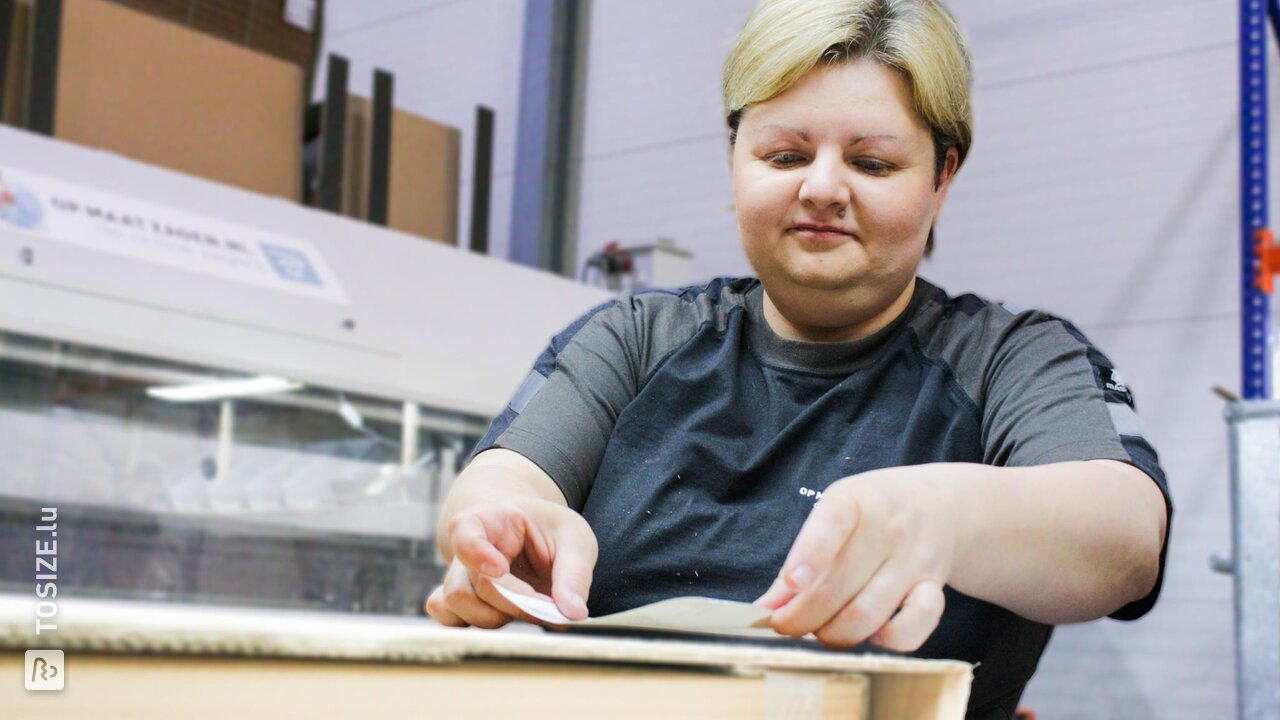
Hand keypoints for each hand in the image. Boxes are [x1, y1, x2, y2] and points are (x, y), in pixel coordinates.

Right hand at [425, 497, 597, 628]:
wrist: (540, 538)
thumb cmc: (553, 531)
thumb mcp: (576, 539)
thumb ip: (575, 574)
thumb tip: (573, 613)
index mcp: (492, 519)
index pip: (465, 529)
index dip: (476, 553)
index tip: (501, 570)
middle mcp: (468, 548)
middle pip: (474, 583)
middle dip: (515, 602)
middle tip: (550, 606)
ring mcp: (462, 576)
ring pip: (457, 604)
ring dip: (497, 618)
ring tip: (532, 610)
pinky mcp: (463, 601)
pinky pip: (446, 617)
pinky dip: (472, 626)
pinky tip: (504, 620)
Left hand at [754, 466, 958, 650]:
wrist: (941, 504)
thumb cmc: (873, 512)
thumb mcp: (835, 512)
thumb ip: (801, 556)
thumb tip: (767, 606)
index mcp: (853, 501)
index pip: (832, 524)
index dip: (809, 555)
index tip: (791, 582)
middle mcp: (887, 529)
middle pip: (837, 586)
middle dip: (801, 617)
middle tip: (785, 625)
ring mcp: (913, 560)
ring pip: (867, 614)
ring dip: (834, 634)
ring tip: (820, 631)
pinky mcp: (934, 587)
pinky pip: (914, 626)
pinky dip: (889, 640)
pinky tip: (871, 635)